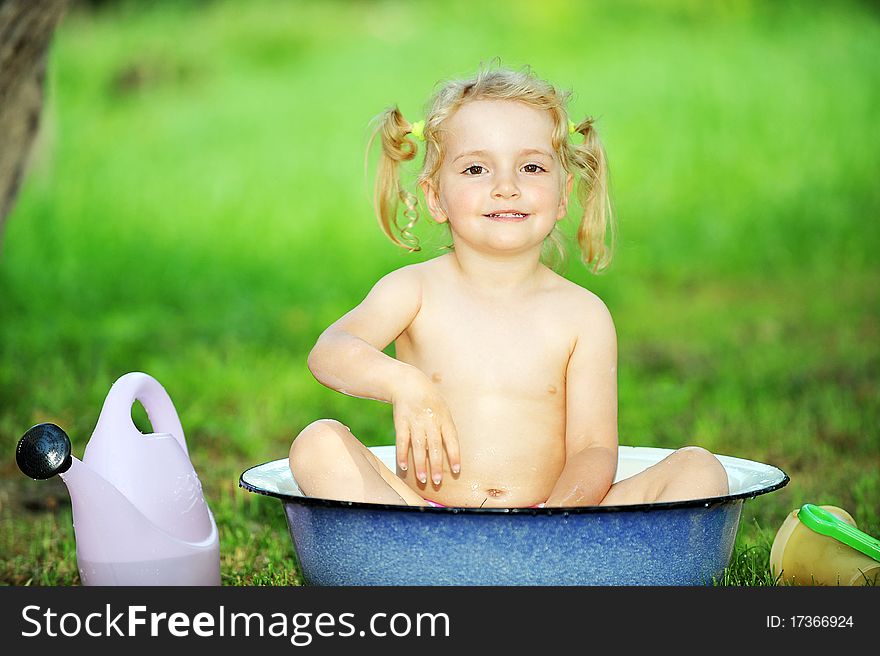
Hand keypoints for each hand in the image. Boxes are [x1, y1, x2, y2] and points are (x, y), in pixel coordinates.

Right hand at [391, 370, 459, 485]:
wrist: (409, 384)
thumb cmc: (430, 402)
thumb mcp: (443, 411)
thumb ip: (446, 430)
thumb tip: (450, 454)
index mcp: (444, 418)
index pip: (451, 439)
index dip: (454, 455)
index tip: (456, 470)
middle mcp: (431, 421)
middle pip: (434, 446)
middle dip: (436, 465)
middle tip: (437, 481)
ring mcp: (415, 421)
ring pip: (418, 446)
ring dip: (420, 464)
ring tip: (422, 478)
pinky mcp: (401, 422)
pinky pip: (402, 440)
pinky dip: (402, 454)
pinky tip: (404, 466)